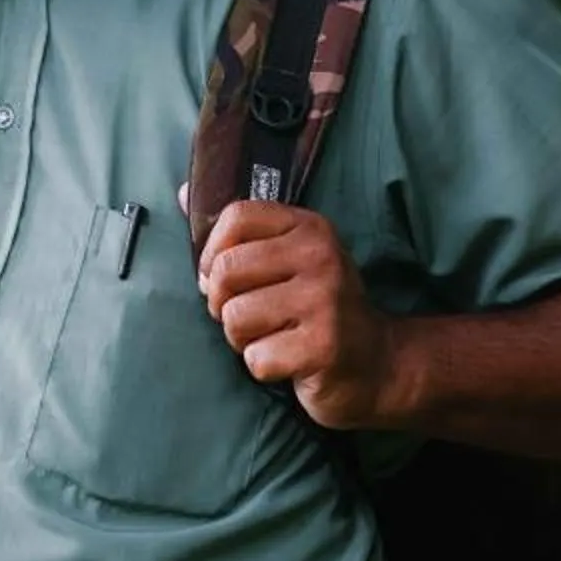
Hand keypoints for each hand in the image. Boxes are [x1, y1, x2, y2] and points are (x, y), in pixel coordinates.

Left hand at [195, 200, 404, 431]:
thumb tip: (182, 193)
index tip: (216, 276)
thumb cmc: (319, 307)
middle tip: (245, 315)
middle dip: (221, 302)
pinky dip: (262, 366)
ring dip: (241, 338)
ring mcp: (324, 302)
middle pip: (227, 270)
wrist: (378, 363)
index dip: (211, 251)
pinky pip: (255, 357)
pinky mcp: (322, 348)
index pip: (236, 216)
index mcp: (309, 227)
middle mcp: (320, 257)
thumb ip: (239, 231)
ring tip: (270, 337)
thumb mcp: (289, 258)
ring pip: (235, 317)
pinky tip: (288, 361)